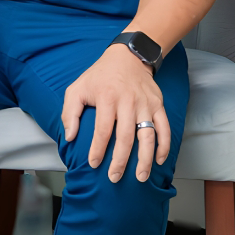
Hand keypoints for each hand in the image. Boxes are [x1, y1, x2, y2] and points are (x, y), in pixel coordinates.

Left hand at [61, 44, 171, 183]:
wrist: (128, 57)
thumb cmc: (99, 76)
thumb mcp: (77, 88)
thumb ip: (70, 113)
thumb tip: (70, 137)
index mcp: (107, 98)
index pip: (103, 130)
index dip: (98, 149)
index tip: (94, 164)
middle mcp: (128, 102)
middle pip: (126, 137)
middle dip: (120, 161)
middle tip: (114, 177)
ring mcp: (146, 105)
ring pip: (148, 136)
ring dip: (145, 159)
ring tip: (141, 177)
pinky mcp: (158, 105)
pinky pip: (165, 128)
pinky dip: (164, 146)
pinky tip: (159, 161)